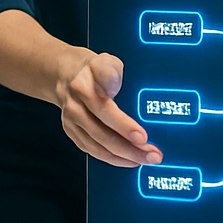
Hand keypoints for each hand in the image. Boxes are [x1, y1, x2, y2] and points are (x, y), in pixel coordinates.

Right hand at [57, 51, 160, 167]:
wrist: (69, 76)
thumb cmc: (93, 70)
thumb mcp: (105, 61)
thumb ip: (110, 72)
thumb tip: (113, 86)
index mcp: (83, 88)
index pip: (105, 111)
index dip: (124, 126)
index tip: (143, 136)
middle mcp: (75, 108)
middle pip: (103, 135)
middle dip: (131, 149)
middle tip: (153, 154)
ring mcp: (72, 123)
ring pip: (98, 148)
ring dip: (124, 158)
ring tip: (145, 159)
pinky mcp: (73, 133)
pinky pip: (93, 151)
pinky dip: (113, 159)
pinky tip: (129, 160)